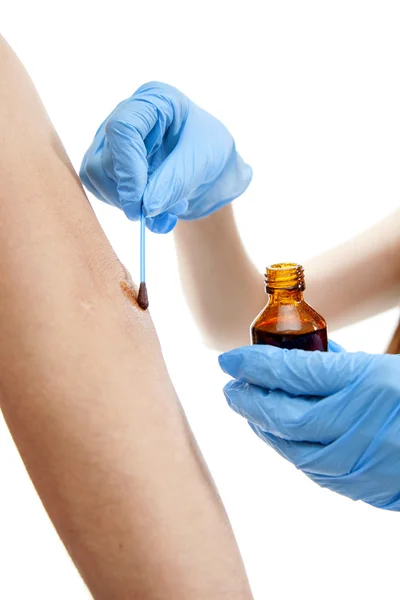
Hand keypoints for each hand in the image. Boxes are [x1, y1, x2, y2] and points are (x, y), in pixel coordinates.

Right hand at [80, 82, 251, 232]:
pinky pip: (100, 188)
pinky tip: (153, 211)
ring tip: (166, 211)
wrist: (209, 161)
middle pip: (106, 158)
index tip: (139, 204)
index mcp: (153, 100)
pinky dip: (125, 207)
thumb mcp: (203, 161)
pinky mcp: (106, 161)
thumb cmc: (210, 149)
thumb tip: (145, 207)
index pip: (122, 130)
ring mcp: (111, 138)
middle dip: (132, 194)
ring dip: (128, 203)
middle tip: (162, 213)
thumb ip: (175, 181)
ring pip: (97, 175)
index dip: (127, 170)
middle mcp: (125, 114)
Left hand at [219, 343, 399, 509]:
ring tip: (245, 407)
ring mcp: (358, 461)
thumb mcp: (383, 367)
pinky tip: (274, 434)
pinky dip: (285, 448)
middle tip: (229, 385)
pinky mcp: (359, 486)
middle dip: (248, 399)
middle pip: (283, 414)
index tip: (228, 359)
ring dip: (261, 425)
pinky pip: (309, 468)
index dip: (254, 365)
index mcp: (366, 383)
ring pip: (290, 447)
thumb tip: (297, 354)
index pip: (292, 373)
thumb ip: (339, 362)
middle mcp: (357, 424)